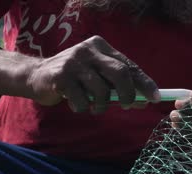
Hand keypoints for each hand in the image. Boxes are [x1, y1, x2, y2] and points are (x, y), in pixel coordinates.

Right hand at [27, 36, 159, 112]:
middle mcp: (88, 50)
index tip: (156, 98)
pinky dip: (84, 108)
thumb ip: (117, 85)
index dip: (145, 83)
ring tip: (95, 108)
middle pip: (120, 73)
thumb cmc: (74, 79)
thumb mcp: (97, 76)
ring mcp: (74, 62)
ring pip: (102, 91)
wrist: (35, 76)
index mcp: (101, 47)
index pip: (129, 65)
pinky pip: (83, 101)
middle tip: (127, 106)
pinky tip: (76, 104)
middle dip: (128, 94)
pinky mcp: (61, 76)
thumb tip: (144, 101)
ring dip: (102, 106)